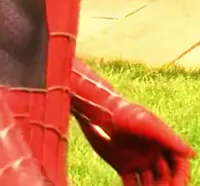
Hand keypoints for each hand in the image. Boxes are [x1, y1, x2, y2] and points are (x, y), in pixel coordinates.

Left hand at [76, 103, 194, 184]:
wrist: (98, 111)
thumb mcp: (147, 124)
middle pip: (166, 177)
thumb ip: (168, 138)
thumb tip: (191, 154)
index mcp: (161, 142)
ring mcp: (137, 160)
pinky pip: (131, 184)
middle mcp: (151, 153)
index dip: (181, 177)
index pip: (178, 164)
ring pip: (150, 183)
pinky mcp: (122, 165)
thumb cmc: (125, 113)